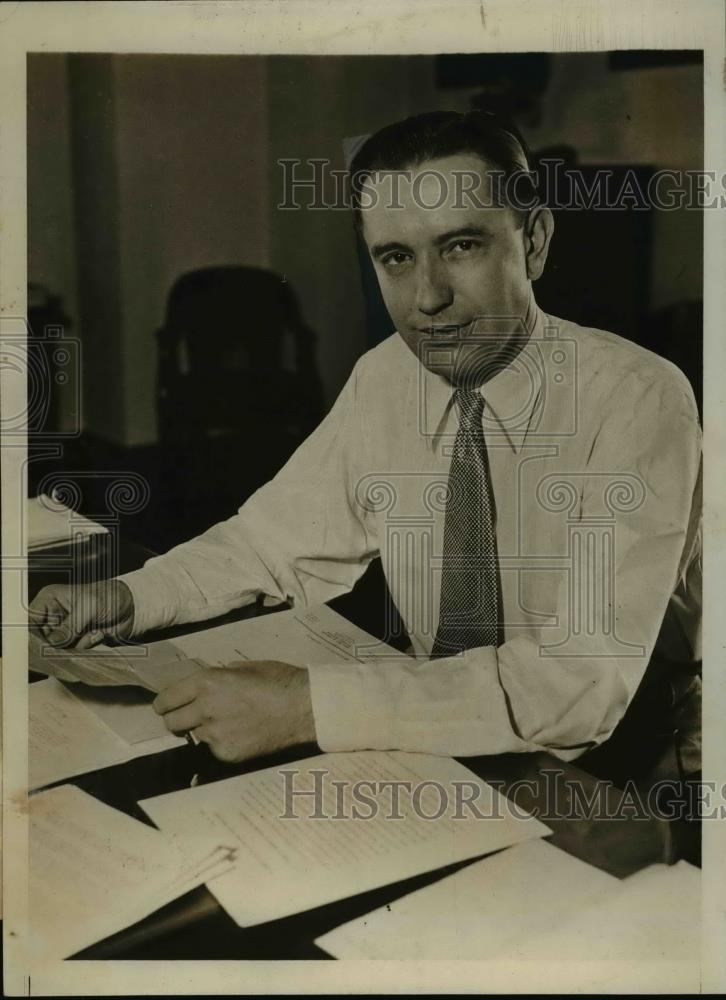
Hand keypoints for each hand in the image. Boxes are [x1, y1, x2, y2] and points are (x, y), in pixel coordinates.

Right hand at [28, 580, 134, 648]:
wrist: (132, 606)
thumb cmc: (109, 596)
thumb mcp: (88, 607)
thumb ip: (70, 626)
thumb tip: (52, 643)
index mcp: (50, 600)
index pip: (30, 621)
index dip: (32, 636)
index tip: (41, 648)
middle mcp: (53, 616)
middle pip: (42, 639)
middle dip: (57, 645)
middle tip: (73, 640)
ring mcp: (65, 630)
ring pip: (58, 649)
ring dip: (77, 644)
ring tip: (93, 630)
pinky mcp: (77, 642)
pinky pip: (74, 653)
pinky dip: (86, 647)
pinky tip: (98, 634)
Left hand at [152, 660, 315, 762]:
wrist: (303, 708)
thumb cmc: (278, 681)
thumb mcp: (245, 667)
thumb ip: (220, 676)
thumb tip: (207, 684)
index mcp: (207, 682)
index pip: (166, 699)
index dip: (164, 703)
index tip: (166, 706)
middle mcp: (205, 709)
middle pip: (171, 722)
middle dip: (177, 718)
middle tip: (190, 716)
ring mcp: (215, 735)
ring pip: (194, 735)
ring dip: (203, 730)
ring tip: (227, 723)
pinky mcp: (227, 754)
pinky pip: (214, 748)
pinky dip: (222, 742)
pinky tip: (241, 734)